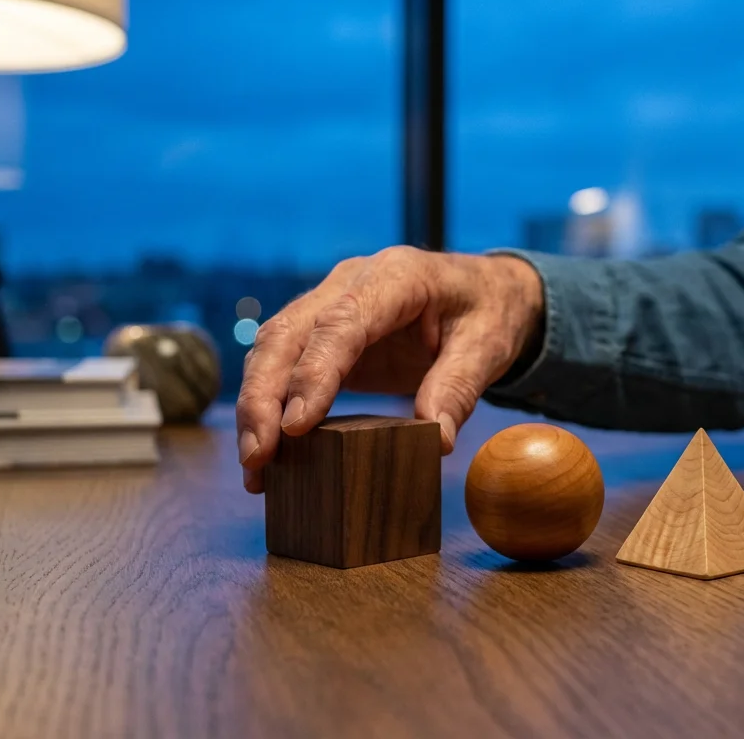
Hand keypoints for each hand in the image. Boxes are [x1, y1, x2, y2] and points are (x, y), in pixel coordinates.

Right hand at [235, 247, 544, 492]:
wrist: (486, 292)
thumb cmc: (488, 312)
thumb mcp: (488, 347)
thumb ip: (460, 387)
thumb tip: (436, 440)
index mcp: (395, 276)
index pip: (341, 323)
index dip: (313, 374)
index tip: (295, 426)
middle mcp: (350, 283)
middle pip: (287, 334)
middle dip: (263, 397)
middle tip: (257, 458)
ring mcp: (329, 304)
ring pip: (272, 348)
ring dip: (255, 407)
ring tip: (254, 467)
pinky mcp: (322, 334)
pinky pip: (283, 364)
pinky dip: (268, 407)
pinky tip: (267, 455)